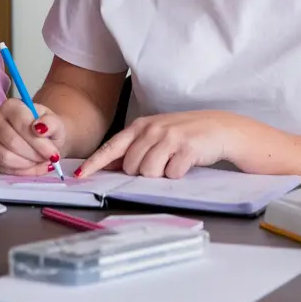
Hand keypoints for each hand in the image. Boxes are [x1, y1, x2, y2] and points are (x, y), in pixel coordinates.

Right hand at [0, 98, 65, 175]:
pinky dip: (20, 170)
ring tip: (38, 161)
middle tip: (47, 158)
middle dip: (33, 154)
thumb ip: (51, 123)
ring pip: (5, 156)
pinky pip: (2, 167)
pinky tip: (31, 166)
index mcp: (11, 106)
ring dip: (27, 163)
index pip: (21, 122)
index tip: (53, 153)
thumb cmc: (46, 129)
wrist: (40, 138)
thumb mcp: (56, 124)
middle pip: (12, 141)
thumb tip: (40, 127)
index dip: (38, 141)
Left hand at [79, 111, 256, 179]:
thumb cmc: (186, 134)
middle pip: (131, 166)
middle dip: (142, 173)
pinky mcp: (186, 148)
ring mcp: (169, 137)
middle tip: (160, 163)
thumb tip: (110, 165)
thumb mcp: (157, 134)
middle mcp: (152, 129)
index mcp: (141, 126)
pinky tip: (185, 163)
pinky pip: (171, 174)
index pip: (112, 146)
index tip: (80, 175)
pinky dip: (177, 174)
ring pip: (149, 172)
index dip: (95, 163)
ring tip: (173, 162)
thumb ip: (134, 148)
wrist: (220, 128)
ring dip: (161, 174)